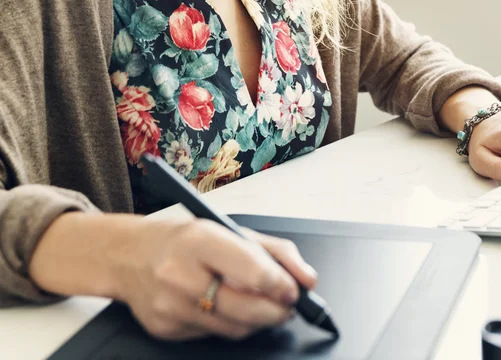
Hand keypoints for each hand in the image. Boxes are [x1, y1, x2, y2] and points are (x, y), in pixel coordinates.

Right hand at [117, 218, 317, 340]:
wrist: (128, 256)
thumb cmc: (181, 239)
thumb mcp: (227, 229)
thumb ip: (273, 250)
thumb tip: (307, 278)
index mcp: (199, 240)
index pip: (250, 269)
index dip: (280, 284)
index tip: (295, 289)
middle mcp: (180, 274)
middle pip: (246, 308)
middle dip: (277, 310)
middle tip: (288, 304)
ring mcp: (171, 307)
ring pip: (234, 329)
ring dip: (258, 320)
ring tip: (262, 304)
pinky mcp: (166, 330)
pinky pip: (214, 336)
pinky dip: (231, 324)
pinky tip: (228, 307)